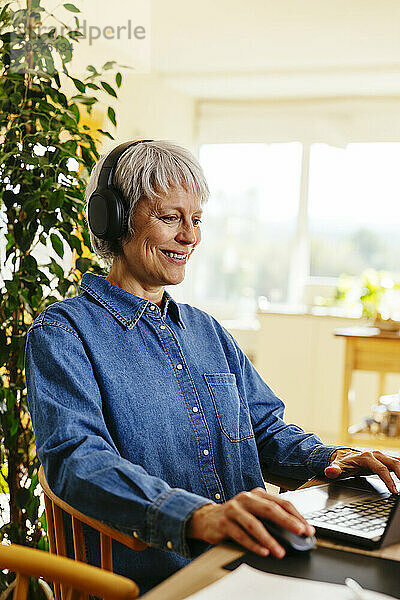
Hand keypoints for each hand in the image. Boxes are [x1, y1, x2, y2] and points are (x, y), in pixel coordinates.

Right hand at [187, 487, 314, 558]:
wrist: (207, 518)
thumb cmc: (236, 516)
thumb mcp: (254, 511)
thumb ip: (271, 517)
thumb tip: (295, 532)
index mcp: (258, 494)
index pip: (281, 502)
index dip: (296, 515)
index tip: (307, 529)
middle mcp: (246, 499)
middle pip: (270, 509)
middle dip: (287, 522)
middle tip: (300, 532)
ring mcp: (234, 509)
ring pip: (255, 524)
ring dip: (270, 539)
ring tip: (280, 551)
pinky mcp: (224, 522)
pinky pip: (241, 535)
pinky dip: (253, 544)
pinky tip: (263, 551)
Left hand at [324, 449, 399, 493]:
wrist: (343, 455)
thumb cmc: (342, 463)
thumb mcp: (337, 467)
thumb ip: (333, 470)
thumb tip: (330, 471)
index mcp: (366, 457)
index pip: (381, 469)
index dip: (388, 480)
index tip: (394, 491)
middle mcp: (375, 454)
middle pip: (392, 462)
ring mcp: (380, 456)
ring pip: (396, 461)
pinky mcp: (384, 459)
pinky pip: (396, 462)